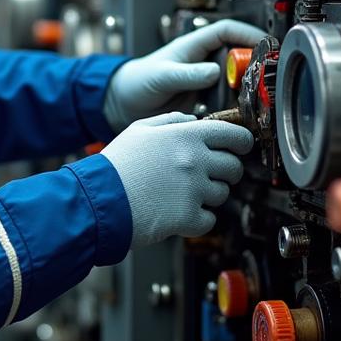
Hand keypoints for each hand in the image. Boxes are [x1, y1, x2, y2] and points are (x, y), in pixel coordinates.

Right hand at [101, 112, 253, 246]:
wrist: (99, 201)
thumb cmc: (115, 166)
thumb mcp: (138, 130)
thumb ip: (170, 121)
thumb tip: (193, 121)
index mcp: (186, 136)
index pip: (234, 136)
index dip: (242, 143)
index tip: (240, 148)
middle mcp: (195, 161)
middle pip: (234, 168)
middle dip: (224, 172)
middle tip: (206, 176)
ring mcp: (194, 190)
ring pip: (222, 195)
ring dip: (207, 196)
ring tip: (180, 194)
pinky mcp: (189, 217)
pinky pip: (209, 220)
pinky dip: (197, 220)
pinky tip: (177, 212)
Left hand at [102, 19, 267, 131]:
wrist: (125, 104)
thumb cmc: (138, 80)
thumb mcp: (161, 75)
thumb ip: (186, 74)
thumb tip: (214, 71)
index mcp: (195, 46)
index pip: (228, 31)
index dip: (248, 34)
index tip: (264, 44)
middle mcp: (205, 62)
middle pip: (240, 57)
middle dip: (255, 65)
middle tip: (265, 77)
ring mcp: (208, 83)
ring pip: (238, 81)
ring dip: (248, 89)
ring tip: (257, 98)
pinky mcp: (207, 102)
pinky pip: (228, 103)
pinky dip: (236, 108)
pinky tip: (241, 115)